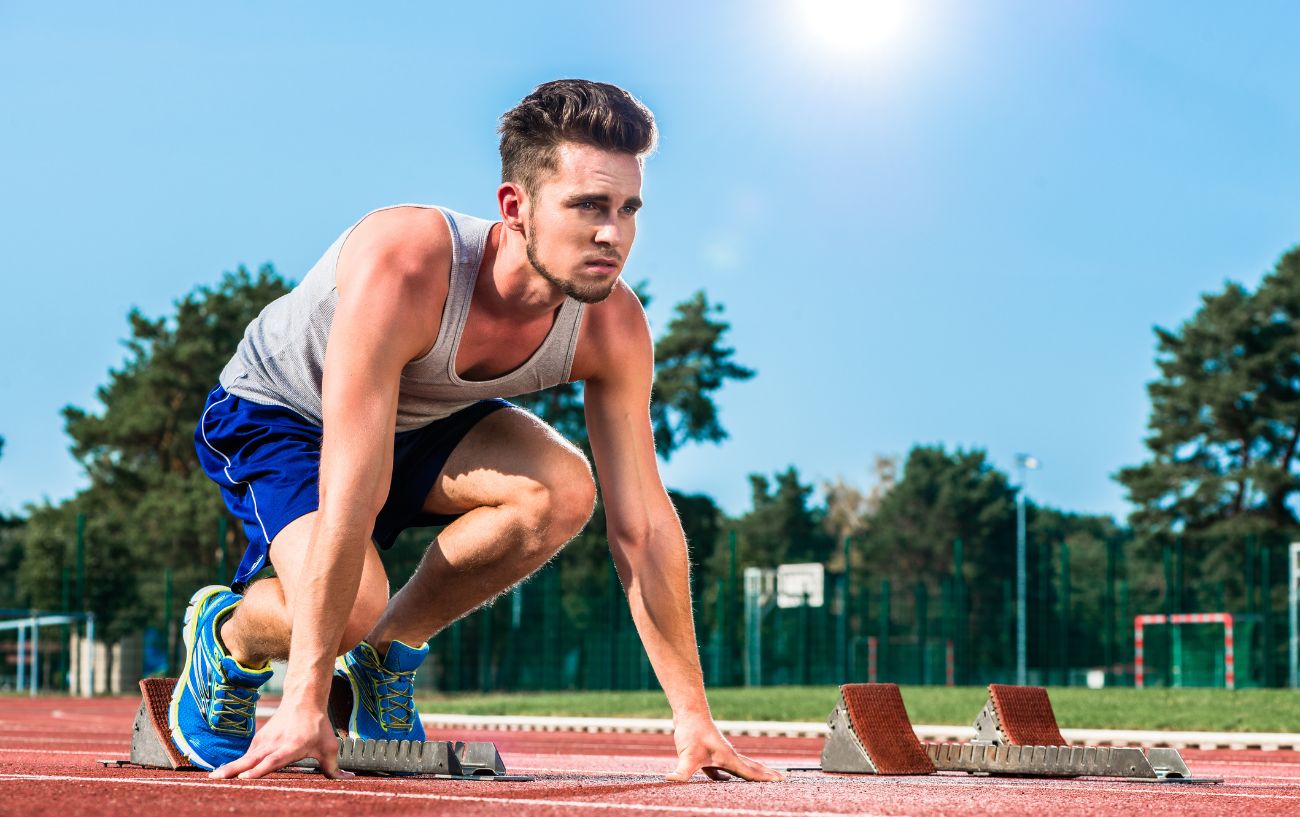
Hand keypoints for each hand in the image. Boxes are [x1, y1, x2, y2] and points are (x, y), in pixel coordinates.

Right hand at [210, 703, 350, 779]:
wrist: (303, 700)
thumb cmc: (317, 726)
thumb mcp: (328, 747)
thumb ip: (334, 767)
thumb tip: (348, 778)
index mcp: (291, 746)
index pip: (273, 760)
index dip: (260, 769)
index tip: (245, 777)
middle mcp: (274, 744)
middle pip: (251, 759)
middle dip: (234, 770)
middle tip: (216, 779)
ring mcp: (264, 741)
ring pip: (245, 757)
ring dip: (229, 768)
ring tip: (213, 780)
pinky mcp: (258, 741)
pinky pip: (246, 755)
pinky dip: (234, 765)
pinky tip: (223, 775)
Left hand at [666, 718, 785, 782]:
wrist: (688, 711)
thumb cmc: (692, 731)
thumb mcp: (687, 755)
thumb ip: (682, 772)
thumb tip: (670, 781)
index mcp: (729, 758)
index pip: (751, 773)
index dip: (766, 779)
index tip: (781, 781)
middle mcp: (728, 756)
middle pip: (752, 768)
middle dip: (766, 774)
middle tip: (783, 779)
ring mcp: (720, 753)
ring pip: (740, 767)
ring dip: (752, 773)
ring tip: (763, 779)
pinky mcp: (710, 752)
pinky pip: (723, 768)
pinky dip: (728, 775)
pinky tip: (722, 780)